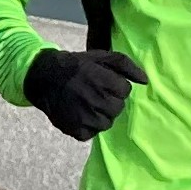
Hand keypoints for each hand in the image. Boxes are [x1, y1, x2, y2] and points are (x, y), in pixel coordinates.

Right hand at [23, 47, 147, 140]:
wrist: (45, 78)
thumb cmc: (77, 65)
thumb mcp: (101, 56)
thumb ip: (126, 66)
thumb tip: (145, 81)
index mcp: (106, 82)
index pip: (125, 91)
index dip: (115, 86)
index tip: (103, 82)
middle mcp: (98, 102)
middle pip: (118, 108)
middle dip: (109, 100)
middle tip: (94, 93)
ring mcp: (88, 119)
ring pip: (107, 122)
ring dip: (100, 114)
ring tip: (87, 103)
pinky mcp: (78, 131)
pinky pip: (93, 133)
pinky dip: (88, 125)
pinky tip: (80, 114)